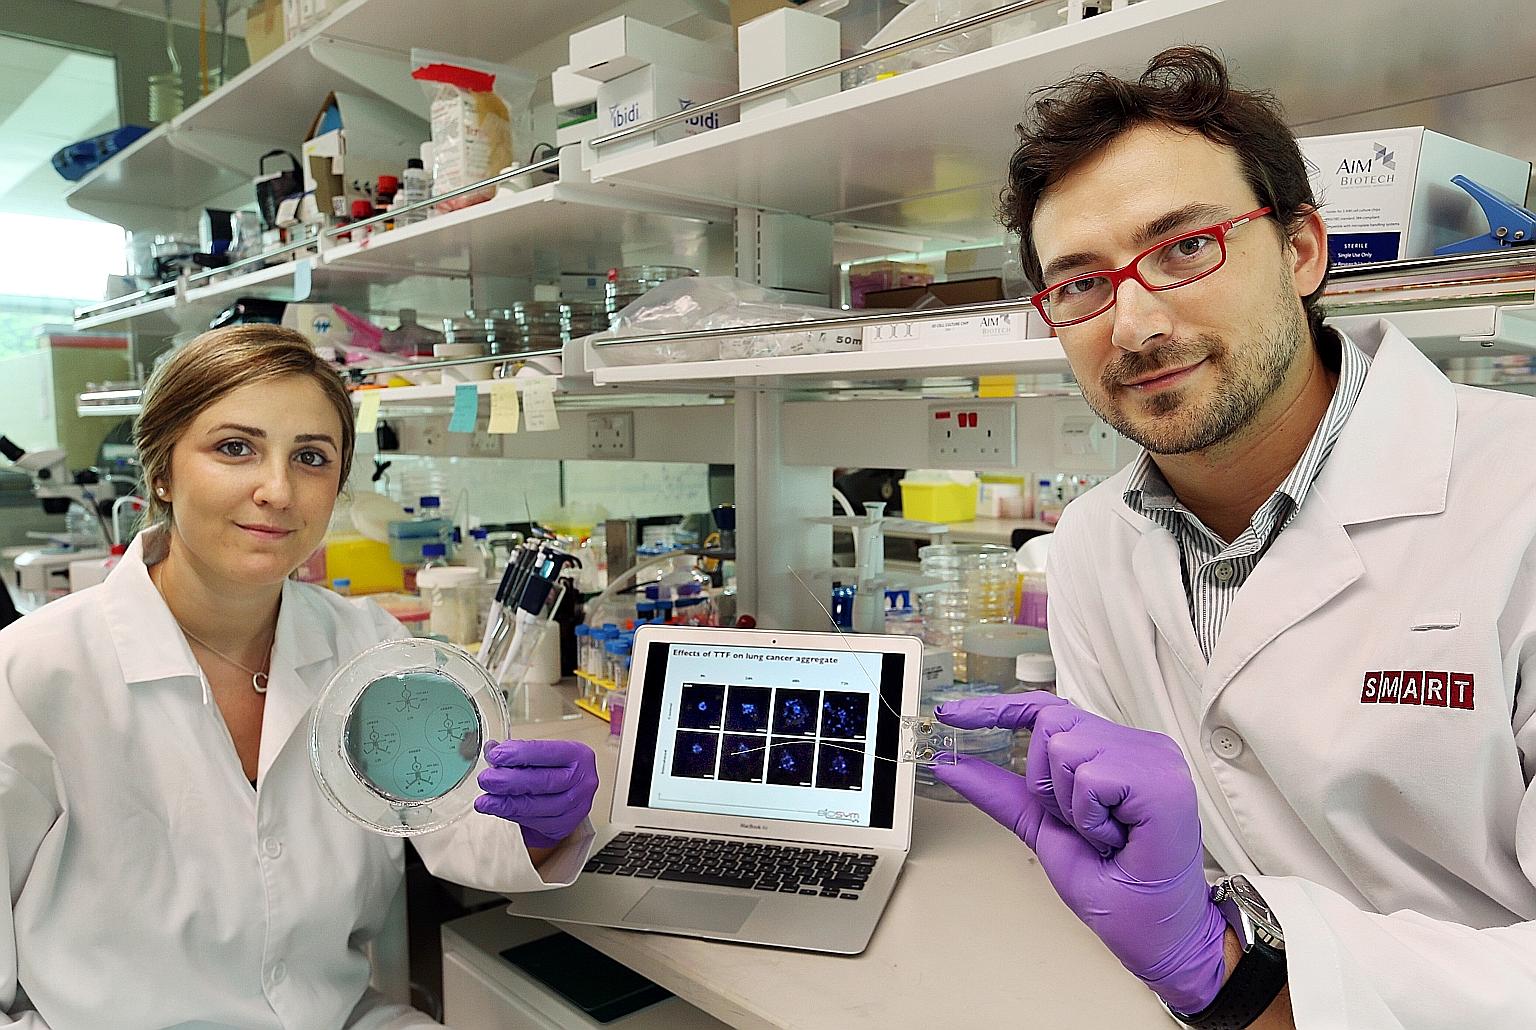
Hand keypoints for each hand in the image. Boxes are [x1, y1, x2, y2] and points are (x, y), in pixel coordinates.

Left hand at [475, 739, 598, 849]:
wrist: (570, 796)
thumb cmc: (557, 770)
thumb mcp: (544, 755)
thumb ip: (518, 752)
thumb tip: (491, 750)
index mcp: (578, 756)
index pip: (546, 752)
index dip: (519, 754)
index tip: (495, 755)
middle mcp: (582, 781)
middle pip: (542, 781)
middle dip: (508, 781)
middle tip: (486, 779)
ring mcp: (576, 806)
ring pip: (536, 806)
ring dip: (505, 803)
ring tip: (485, 800)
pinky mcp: (564, 825)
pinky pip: (534, 822)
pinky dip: (512, 815)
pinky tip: (498, 809)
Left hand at [932, 693, 1226, 1014]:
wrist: (1154, 935)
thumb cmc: (1115, 887)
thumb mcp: (1044, 829)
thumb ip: (1001, 792)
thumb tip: (952, 764)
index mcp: (1113, 750)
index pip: (1046, 709)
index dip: (995, 707)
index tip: (950, 715)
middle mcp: (1136, 745)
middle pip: (1049, 723)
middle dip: (1044, 782)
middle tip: (1082, 826)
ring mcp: (1153, 757)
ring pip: (1064, 747)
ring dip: (1070, 805)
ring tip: (1104, 835)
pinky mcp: (1161, 779)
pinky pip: (1090, 777)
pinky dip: (1090, 818)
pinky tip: (1118, 839)